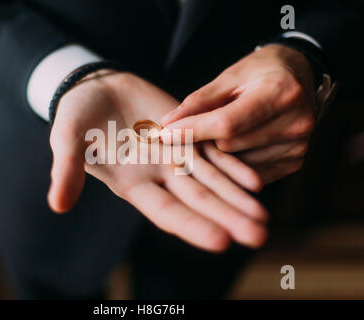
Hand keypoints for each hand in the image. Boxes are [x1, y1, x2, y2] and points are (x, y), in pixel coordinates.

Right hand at [48, 71, 267, 250]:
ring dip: (239, 198)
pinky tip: (255, 179)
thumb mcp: (68, 140)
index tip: (221, 241)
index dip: (192, 225)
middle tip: (259, 236)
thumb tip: (57, 205)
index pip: (166, 212)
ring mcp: (176, 156)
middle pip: (199, 201)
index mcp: (132, 185)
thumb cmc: (77, 116)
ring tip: (265, 216)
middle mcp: (159, 176)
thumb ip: (67, 169)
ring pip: (212, 181)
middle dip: (228, 218)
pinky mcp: (187, 135)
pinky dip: (233, 165)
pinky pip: (214, 152)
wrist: (98, 88)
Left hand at [161, 45, 315, 183]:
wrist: (299, 76)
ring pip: (238, 165)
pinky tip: (231, 149)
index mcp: (280, 92)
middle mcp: (296, 122)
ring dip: (219, 155)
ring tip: (213, 137)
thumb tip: (167, 124)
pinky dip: (235, 165)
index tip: (165, 133)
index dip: (192, 130)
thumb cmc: (260, 72)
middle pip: (230, 145)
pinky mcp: (295, 162)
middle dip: (203, 141)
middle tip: (188, 132)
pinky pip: (251, 173)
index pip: (227, 123)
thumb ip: (199, 101)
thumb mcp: (230, 76)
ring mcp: (298, 146)